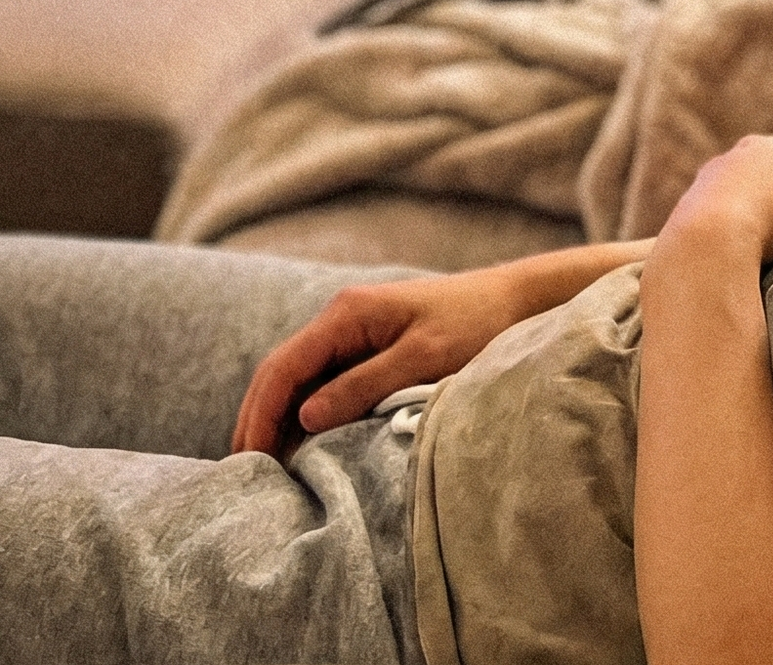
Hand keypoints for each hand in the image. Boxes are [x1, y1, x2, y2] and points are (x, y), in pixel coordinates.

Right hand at [232, 266, 534, 457]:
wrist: (517, 301)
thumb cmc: (477, 324)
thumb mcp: (424, 357)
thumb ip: (365, 385)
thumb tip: (305, 418)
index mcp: (347, 314)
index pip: (283, 367)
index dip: (260, 415)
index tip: (249, 462)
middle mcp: (342, 321)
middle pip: (281, 376)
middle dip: (258, 423)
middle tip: (245, 480)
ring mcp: (354, 336)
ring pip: (299, 384)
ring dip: (279, 424)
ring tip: (266, 477)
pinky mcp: (370, 352)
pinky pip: (325, 387)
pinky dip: (306, 419)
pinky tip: (301, 453)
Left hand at [651, 135, 772, 277]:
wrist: (705, 249)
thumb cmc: (767, 211)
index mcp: (757, 146)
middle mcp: (723, 162)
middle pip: (763, 177)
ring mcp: (698, 194)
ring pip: (737, 204)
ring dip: (753, 221)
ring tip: (771, 248)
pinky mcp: (680, 227)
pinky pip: (715, 232)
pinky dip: (730, 242)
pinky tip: (742, 259)